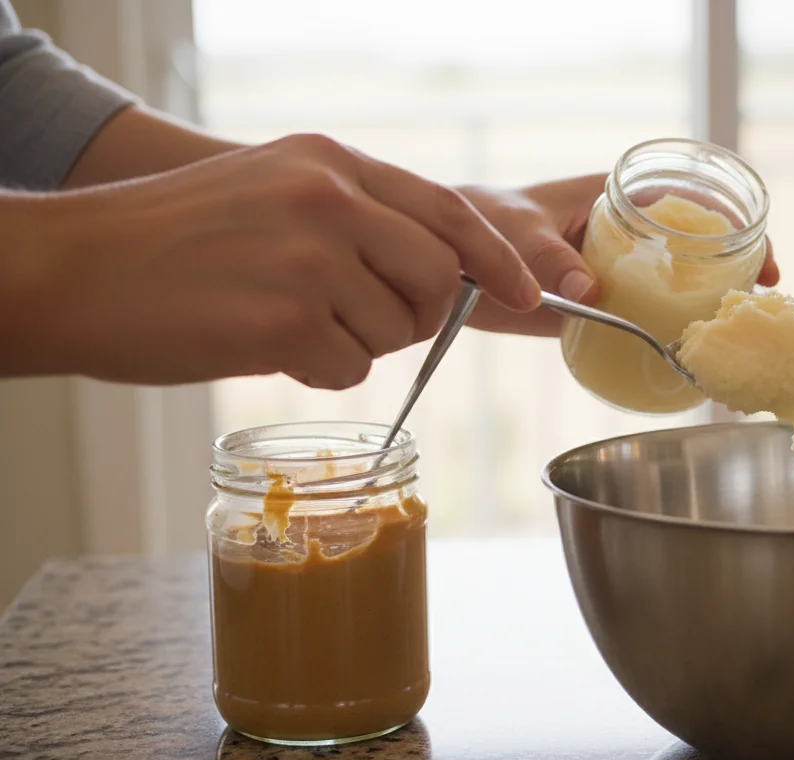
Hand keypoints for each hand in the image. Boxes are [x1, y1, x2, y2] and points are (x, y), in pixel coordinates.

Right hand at [4, 134, 540, 388]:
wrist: (73, 268)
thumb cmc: (174, 241)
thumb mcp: (273, 191)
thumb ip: (358, 217)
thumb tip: (444, 273)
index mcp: (329, 162)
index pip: (448, 211)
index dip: (497, 259)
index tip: (527, 294)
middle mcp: (328, 199)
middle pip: (437, 278)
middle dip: (417, 314)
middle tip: (356, 319)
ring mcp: (309, 258)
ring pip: (395, 331)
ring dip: (353, 343)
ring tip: (284, 319)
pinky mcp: (285, 320)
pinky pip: (351, 368)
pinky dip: (318, 369)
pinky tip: (264, 342)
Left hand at [459, 175, 780, 335]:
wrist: (444, 259)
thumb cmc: (478, 222)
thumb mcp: (515, 230)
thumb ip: (549, 259)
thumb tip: (590, 293)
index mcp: (617, 197)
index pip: (692, 202)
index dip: (734, 225)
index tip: (758, 258)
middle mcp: (627, 234)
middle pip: (697, 248)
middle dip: (735, 271)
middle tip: (760, 302)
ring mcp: (616, 272)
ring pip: (674, 287)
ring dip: (706, 308)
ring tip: (733, 338)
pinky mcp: (599, 307)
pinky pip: (640, 320)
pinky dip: (665, 336)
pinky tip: (685, 359)